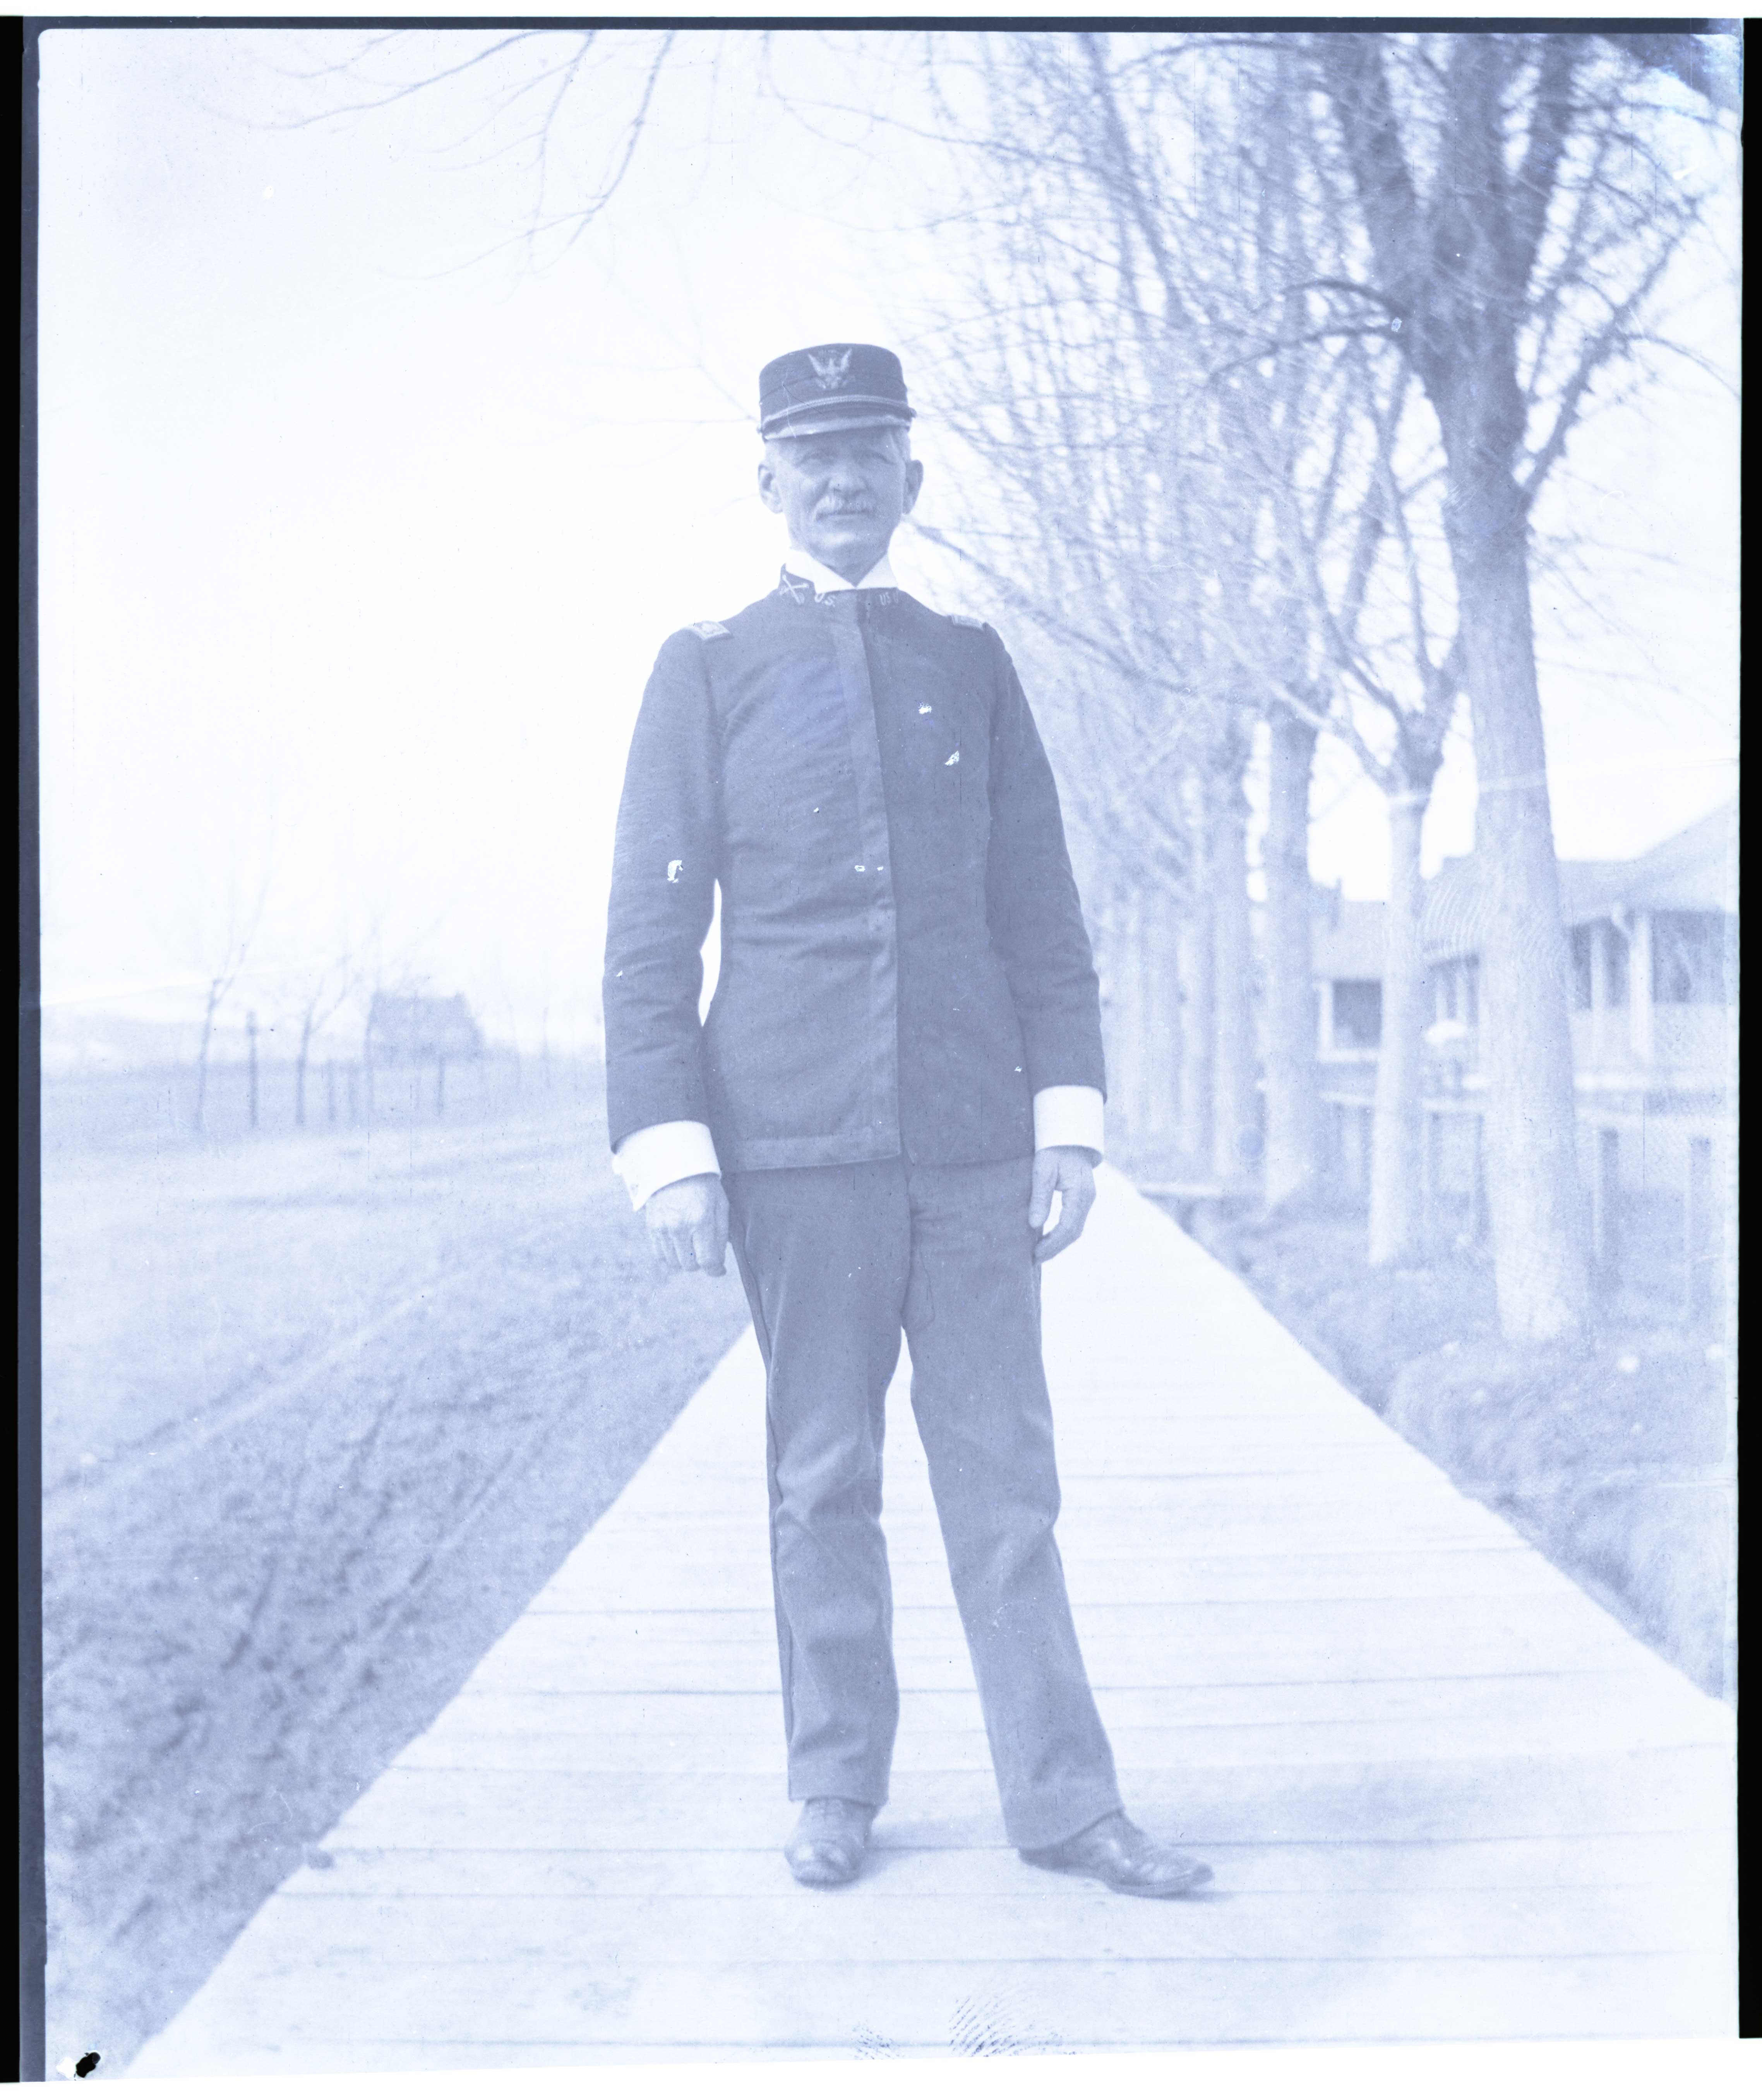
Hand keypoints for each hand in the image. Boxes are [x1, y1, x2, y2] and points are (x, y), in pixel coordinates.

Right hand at [643, 1173, 728, 1276]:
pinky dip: (670, 1254)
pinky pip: (659, 1254)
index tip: (719, 1269)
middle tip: (705, 1252)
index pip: (707, 1261)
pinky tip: (679, 1244)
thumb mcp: (720, 1204)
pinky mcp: (651, 1226)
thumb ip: (721, 1234)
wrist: (675, 1164)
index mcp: (700, 1220)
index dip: (716, 1270)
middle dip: (701, 1263)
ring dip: (685, 1260)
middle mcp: (679, 1227)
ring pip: (673, 1263)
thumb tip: (719, 1261)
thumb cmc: (703, 1184)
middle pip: (690, 1265)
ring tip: (692, 1246)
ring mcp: (662, 1227)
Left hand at [1028, 1146, 1095, 1262]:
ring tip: (1039, 1254)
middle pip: (1074, 1232)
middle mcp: (1087, 1198)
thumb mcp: (1042, 1169)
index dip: (1052, 1244)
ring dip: (1058, 1243)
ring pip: (1075, 1229)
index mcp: (1080, 1192)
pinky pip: (1074, 1221)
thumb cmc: (1053, 1149)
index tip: (1035, 1254)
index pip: (1068, 1226)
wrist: (1068, 1136)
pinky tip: (1047, 1239)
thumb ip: (1040, 1196)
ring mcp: (1086, 1199)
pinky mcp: (1081, 1199)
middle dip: (1055, 1248)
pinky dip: (1061, 1234)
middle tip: (1035, 1259)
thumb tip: (1034, 1224)